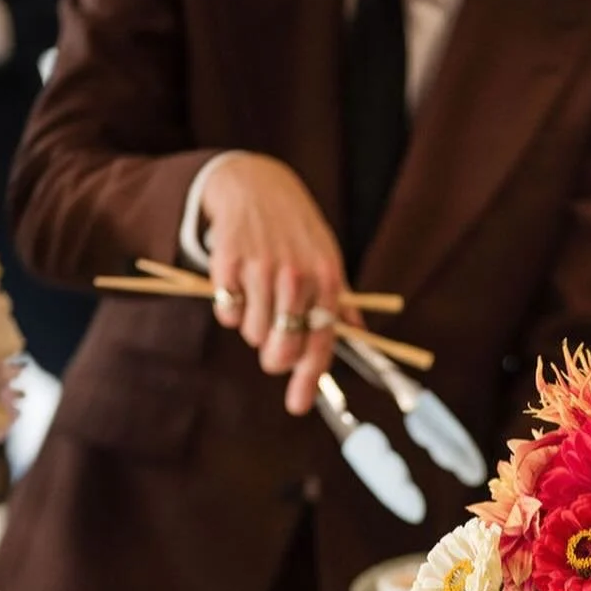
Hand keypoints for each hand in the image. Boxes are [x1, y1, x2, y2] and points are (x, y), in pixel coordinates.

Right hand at [200, 150, 349, 414]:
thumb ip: (341, 300)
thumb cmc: (297, 231)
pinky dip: (230, 309)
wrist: (256, 185)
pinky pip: (226, 312)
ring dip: (252, 327)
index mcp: (327, 279)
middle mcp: (296, 276)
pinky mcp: (228, 262)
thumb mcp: (328, 258)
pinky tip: (239, 287)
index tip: (298, 405)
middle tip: (271, 354)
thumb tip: (363, 336)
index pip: (321, 341)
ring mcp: (261, 268)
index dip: (308, 378)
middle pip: (281, 347)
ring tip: (258, 300)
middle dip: (274, 359)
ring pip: (250, 333)